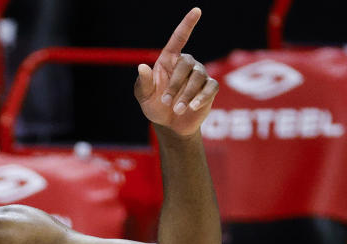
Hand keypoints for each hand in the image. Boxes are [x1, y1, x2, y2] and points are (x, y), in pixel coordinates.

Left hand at [134, 7, 218, 136]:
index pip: (179, 38)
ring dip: (186, 95)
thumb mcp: (144, 96)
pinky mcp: (209, 88)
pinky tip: (192, 107)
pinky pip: (210, 88)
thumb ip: (143, 83)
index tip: (197, 10)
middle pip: (186, 65)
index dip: (187, 24)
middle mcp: (186, 64)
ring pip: (198, 77)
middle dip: (175, 85)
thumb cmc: (155, 106)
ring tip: (177, 109)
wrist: (170, 124)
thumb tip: (141, 67)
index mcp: (168, 61)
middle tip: (166, 102)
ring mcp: (199, 75)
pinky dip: (200, 98)